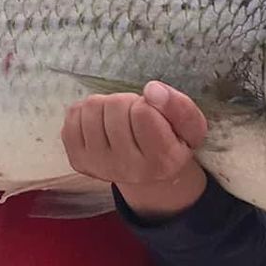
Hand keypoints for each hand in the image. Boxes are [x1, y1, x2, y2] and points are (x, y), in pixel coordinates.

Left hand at [62, 81, 208, 218]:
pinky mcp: (77, 160)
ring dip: (106, 105)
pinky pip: (73, 114)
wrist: (148, 175)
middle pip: (115, 106)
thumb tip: (151, 89)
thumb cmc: (171, 143)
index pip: (142, 112)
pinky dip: (87, 112)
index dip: (149, 104)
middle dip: (127, 102)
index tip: (153, 114)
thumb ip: (180, 107)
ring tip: (119, 120)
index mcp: (161, 160)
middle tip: (135, 117)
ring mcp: (98, 165)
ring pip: (92, 106)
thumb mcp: (191, 127)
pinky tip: (101, 125)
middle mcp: (127, 169)